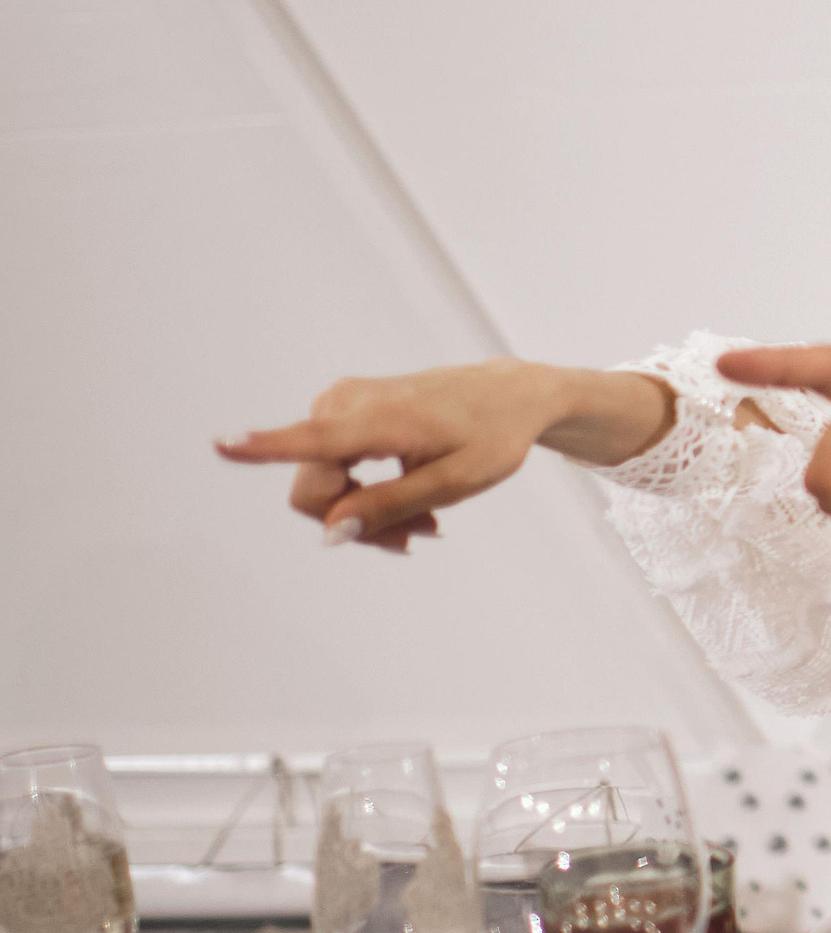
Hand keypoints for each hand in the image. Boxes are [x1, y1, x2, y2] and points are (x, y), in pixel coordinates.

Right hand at [213, 361, 629, 551]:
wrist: (509, 395)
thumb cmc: (491, 437)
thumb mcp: (456, 482)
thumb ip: (392, 507)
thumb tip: (331, 534)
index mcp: (379, 419)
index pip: (313, 439)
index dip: (263, 448)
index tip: (220, 444)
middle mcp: (346, 403)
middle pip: (316, 492)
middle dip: (357, 523)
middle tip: (421, 536)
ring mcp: (339, 402)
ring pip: (323, 485)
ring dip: (366, 513)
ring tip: (424, 523)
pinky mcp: (342, 408)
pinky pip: (331, 466)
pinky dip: (366, 493)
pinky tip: (411, 509)